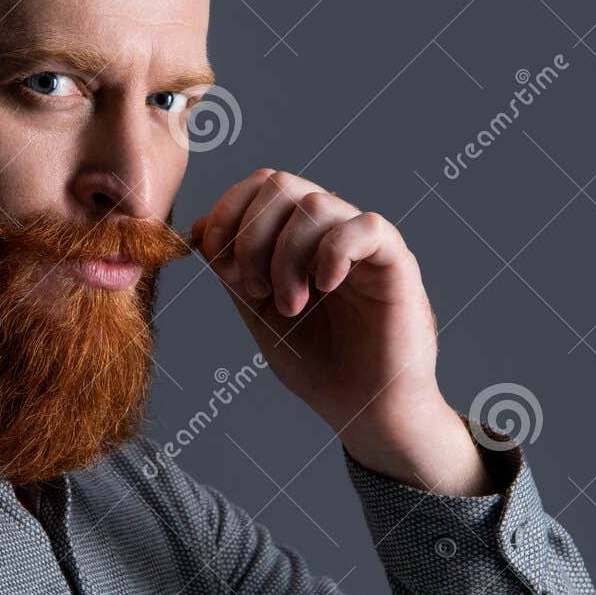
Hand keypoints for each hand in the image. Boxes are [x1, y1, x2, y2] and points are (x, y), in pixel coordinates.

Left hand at [191, 169, 490, 495]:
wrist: (363, 411)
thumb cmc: (317, 365)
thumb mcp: (257, 312)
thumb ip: (231, 268)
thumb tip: (200, 227)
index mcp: (297, 237)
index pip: (259, 186)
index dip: (227, 213)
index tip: (219, 263)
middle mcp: (329, 231)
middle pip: (281, 184)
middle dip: (251, 235)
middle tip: (255, 288)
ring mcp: (363, 244)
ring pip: (315, 205)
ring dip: (286, 257)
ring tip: (291, 305)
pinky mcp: (395, 263)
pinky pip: (365, 226)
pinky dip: (333, 253)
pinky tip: (325, 287)